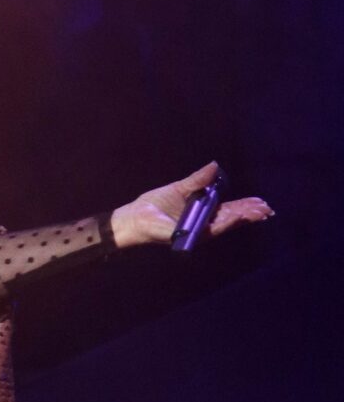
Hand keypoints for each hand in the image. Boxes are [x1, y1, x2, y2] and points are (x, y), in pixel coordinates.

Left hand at [110, 161, 273, 247]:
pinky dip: (223, 223)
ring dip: (241, 218)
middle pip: (231, 218)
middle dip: (249, 213)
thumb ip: (199, 180)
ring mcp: (197, 231)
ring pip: (224, 225)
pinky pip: (208, 230)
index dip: (245, 206)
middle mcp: (202, 223)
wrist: (135, 216)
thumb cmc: (155, 204)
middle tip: (267, 209)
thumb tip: (215, 165)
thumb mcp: (181, 188)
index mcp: (202, 212)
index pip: (228, 209)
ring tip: (258, 213)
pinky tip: (236, 217)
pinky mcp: (189, 236)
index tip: (261, 201)